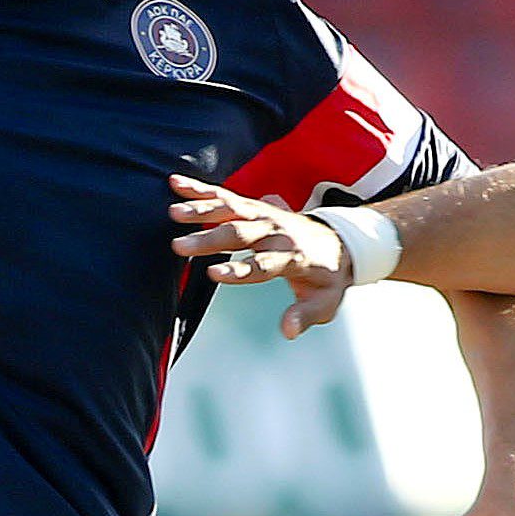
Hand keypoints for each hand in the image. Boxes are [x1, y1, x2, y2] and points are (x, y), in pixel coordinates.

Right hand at [168, 174, 353, 338]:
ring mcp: (266, 215)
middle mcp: (278, 232)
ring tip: (173, 212)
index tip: (212, 273)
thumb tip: (287, 331)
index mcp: (295, 257)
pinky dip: (202, 189)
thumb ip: (304, 316)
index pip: (264, 264)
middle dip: (209, 239)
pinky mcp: (256, 206)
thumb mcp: (325, 303)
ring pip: (231, 209)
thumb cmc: (328, 278)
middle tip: (178, 246)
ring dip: (202, 210)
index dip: (239, 269)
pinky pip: (226, 195)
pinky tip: (176, 183)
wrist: (341, 242)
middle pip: (240, 234)